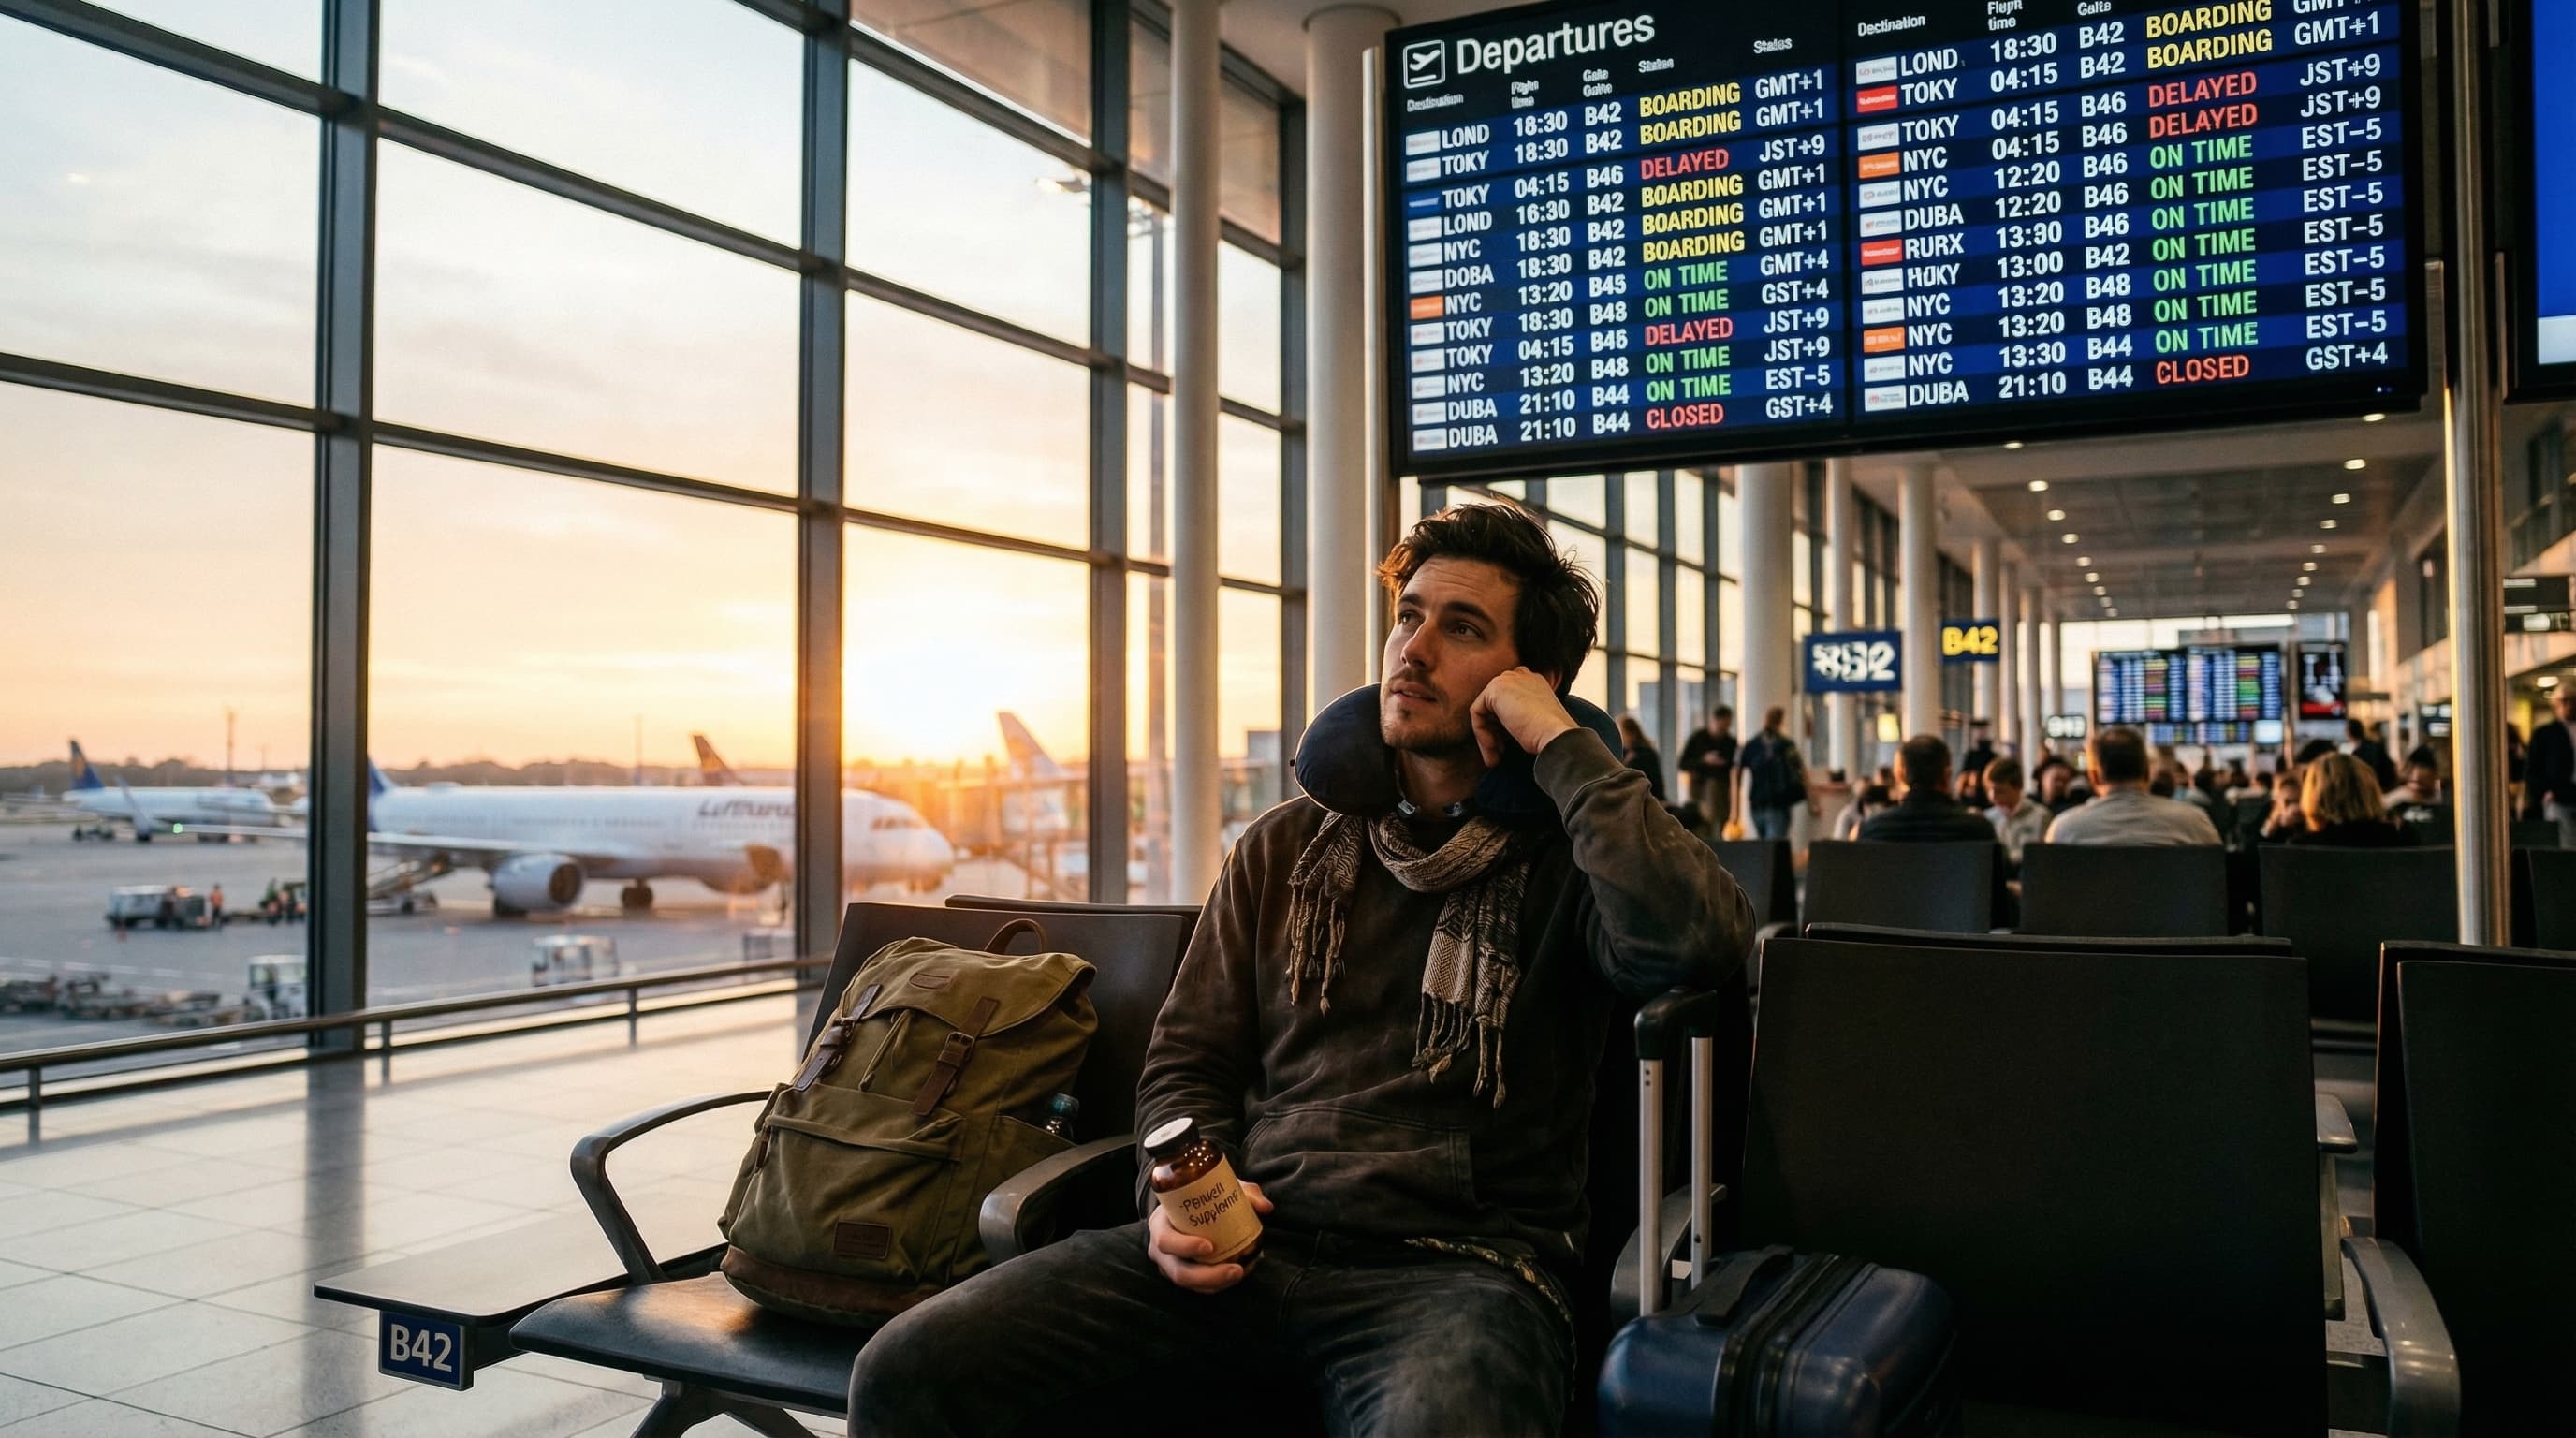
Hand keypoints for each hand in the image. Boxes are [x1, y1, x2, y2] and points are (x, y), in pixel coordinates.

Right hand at [1145, 1180, 1272, 1293]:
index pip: (1165, 1240)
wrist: (1188, 1205)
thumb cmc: (1198, 1195)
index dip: (1184, 1247)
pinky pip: (1199, 1288)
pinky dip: (1218, 1284)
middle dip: (1208, 1276)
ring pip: (1191, 1285)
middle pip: (1179, 1272)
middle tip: (1237, 1269)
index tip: (1209, 1246)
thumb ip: (1242, 1193)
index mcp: (1160, 1224)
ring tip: (1241, 1272)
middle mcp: (1161, 1250)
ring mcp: (1170, 1266)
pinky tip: (1238, 1273)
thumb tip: (1266, 1207)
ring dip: (1217, 1283)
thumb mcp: (1215, 1186)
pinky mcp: (1183, 1276)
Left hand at [1468, 668, 1580, 768]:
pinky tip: (1493, 748)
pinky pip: (1477, 712)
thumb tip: (1497, 729)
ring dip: (1486, 736)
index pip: (1509, 698)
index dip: (1503, 723)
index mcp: (1534, 682)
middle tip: (1498, 753)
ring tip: (1494, 757)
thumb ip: (1518, 717)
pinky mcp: (1495, 688)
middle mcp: (1521, 675)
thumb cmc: (1551, 736)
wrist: (1556, 736)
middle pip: (1494, 704)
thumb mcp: (1536, 722)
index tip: (1507, 745)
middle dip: (1493, 730)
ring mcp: (1508, 679)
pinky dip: (1481, 733)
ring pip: (1484, 710)